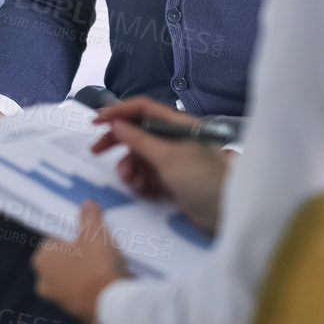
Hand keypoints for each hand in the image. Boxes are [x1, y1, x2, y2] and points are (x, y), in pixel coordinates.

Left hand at [32, 200, 128, 323]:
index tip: (88, 236)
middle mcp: (44, 280)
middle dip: (79, 255)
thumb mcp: (94, 233)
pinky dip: (92, 289)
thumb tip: (87, 203)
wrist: (112, 307)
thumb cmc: (96, 266)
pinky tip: (107, 283)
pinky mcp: (74, 314)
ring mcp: (58, 300)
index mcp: (42, 258)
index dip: (73, 236)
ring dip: (86, 273)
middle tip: (99, 251)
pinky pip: (82, 295)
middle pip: (63, 260)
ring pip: (72, 278)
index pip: (54, 240)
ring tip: (107, 267)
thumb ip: (89, 216)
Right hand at [90, 97, 233, 235]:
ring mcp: (172, 161)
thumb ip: (139, 139)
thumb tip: (116, 124)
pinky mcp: (171, 181)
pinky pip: (146, 175)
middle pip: (137, 132)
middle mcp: (174, 139)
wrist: (228, 215)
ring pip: (139, 156)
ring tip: (130, 180)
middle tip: (96, 151)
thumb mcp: (167, 157)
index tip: (97, 121)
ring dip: (129, 166)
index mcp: (178, 125)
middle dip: (117, 142)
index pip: (143, 109)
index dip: (119, 111)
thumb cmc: (201, 178)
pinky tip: (140, 189)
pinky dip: (139, 180)